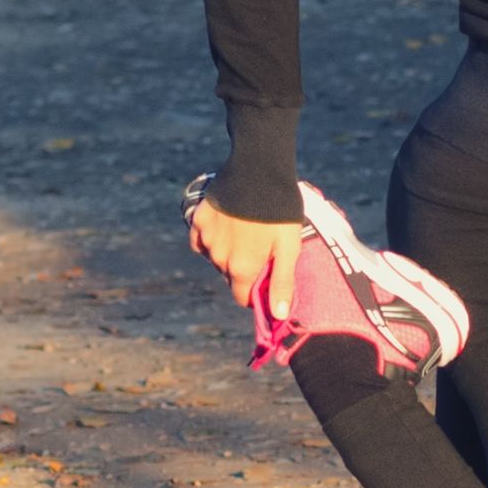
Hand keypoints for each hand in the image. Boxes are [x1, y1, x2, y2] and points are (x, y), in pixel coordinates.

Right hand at [191, 199, 311, 314]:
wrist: (259, 171)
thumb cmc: (280, 212)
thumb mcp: (289, 249)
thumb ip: (282, 283)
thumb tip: (277, 315)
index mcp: (241, 268)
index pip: (241, 297)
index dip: (254, 292)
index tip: (265, 278)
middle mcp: (219, 258)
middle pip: (229, 275)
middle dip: (243, 269)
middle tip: (261, 248)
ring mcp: (207, 238)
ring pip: (216, 257)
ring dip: (228, 252)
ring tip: (247, 232)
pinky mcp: (199, 219)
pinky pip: (201, 239)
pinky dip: (211, 239)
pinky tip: (226, 227)